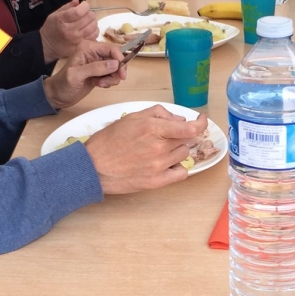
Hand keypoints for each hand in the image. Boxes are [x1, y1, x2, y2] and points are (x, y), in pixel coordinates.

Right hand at [38, 0, 97, 62]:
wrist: (47, 46)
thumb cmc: (51, 28)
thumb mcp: (55, 15)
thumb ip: (67, 7)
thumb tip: (78, 1)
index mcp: (62, 20)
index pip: (79, 11)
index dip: (85, 6)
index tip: (83, 5)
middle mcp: (70, 30)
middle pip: (89, 18)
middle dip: (89, 12)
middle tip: (85, 13)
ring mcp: (77, 39)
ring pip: (93, 26)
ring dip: (92, 21)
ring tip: (87, 20)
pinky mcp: (81, 45)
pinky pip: (94, 35)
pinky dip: (94, 30)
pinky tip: (89, 28)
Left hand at [42, 41, 127, 109]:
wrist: (57, 95)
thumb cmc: (63, 84)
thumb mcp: (76, 76)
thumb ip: (95, 68)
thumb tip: (115, 64)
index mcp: (88, 47)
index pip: (112, 48)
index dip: (120, 59)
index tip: (121, 73)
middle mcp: (94, 53)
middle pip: (116, 58)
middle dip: (117, 71)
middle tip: (110, 81)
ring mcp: (98, 63)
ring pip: (116, 68)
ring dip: (112, 78)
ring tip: (101, 84)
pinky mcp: (99, 72)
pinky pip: (112, 75)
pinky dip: (109, 81)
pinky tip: (99, 85)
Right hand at [84, 105, 207, 193]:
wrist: (93, 167)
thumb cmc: (109, 141)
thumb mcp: (131, 117)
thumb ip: (158, 114)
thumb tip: (179, 120)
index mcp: (153, 128)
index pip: (190, 128)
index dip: (201, 123)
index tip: (201, 120)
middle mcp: (159, 147)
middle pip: (185, 140)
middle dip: (178, 136)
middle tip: (162, 137)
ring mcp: (159, 165)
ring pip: (183, 154)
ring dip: (176, 150)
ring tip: (157, 151)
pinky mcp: (157, 181)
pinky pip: (181, 173)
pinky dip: (177, 167)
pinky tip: (165, 164)